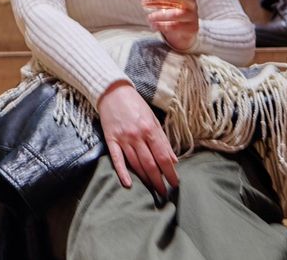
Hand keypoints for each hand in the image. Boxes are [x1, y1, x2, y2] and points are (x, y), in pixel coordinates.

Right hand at [96, 81, 179, 195]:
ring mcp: (123, 138)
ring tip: (153, 190)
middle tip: (165, 193)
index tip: (175, 183)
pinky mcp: (110, 140)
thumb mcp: (154, 119)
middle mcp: (137, 135)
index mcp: (150, 129)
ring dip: (145, 179)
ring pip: (136, 164)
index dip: (170, 172)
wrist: (113, 92)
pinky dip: (122, 172)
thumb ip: (163, 140)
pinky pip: (116, 159)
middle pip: (150, 163)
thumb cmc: (136, 105)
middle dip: (159, 180)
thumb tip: (174, 160)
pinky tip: (128, 184)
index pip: (163, 156)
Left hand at [131, 0, 201, 51]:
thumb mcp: (160, 3)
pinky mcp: (192, 28)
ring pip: (178, 14)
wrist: (181, 34)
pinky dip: (163, 26)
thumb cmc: (170, 13)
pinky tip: (155, 26)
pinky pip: (177, 27)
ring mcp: (193, 16)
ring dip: (161, 15)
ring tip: (150, 17)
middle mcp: (192, 3)